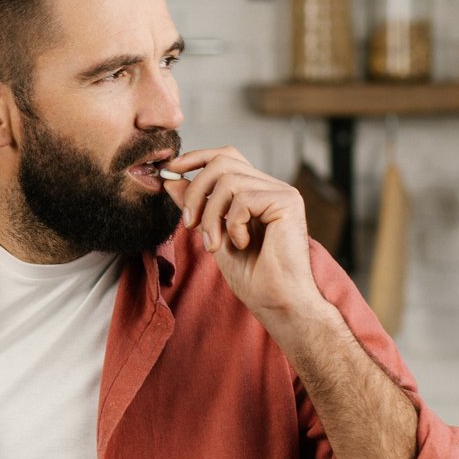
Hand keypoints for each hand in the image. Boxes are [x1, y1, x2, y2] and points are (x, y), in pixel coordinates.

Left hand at [162, 146, 324, 321]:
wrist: (276, 300)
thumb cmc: (250, 275)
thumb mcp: (212, 234)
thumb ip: (196, 206)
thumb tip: (171, 180)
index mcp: (255, 191)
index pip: (225, 157)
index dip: (196, 157)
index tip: (170, 170)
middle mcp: (270, 186)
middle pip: (223, 162)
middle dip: (196, 191)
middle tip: (189, 225)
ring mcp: (281, 192)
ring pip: (228, 180)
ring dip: (211, 215)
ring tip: (214, 244)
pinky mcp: (288, 202)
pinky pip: (244, 198)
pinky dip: (233, 224)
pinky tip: (243, 243)